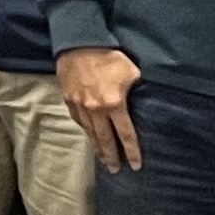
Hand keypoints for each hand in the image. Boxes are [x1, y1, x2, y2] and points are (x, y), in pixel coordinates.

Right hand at [59, 46, 142, 172]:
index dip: (132, 151)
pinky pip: (79, 120)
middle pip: (105, 139)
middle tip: (115, 170)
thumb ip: (138, 89)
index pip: (125, 134)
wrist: (79, 44)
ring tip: (102, 159)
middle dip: (111, 157)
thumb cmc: (109, 56)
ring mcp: (80, 106)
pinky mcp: (69, 100)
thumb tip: (145, 100)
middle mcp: (96, 110)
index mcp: (114, 104)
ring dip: (97, 147)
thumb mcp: (132, 71)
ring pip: (90, 132)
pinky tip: (90, 135)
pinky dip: (85, 130)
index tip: (136, 165)